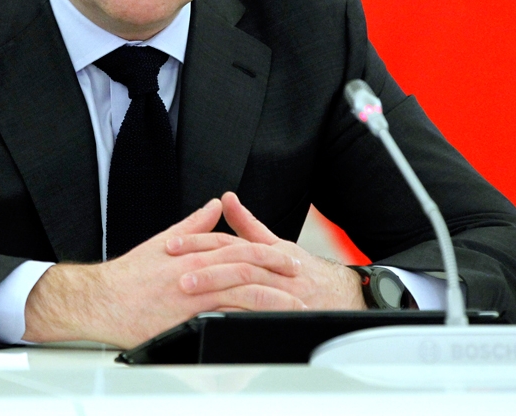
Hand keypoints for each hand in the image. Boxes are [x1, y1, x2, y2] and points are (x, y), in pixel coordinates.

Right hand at [22, 198, 307, 347]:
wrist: (101, 299)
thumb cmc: (128, 275)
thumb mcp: (163, 242)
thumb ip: (193, 224)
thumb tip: (215, 206)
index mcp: (193, 250)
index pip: (238, 246)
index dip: (266, 250)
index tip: (285, 256)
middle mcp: (196, 268)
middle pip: (246, 265)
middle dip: (276, 270)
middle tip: (299, 276)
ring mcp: (193, 293)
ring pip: (241, 290)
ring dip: (271, 297)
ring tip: (293, 303)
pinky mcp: (186, 316)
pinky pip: (223, 316)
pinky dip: (246, 319)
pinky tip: (262, 324)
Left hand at [165, 191, 364, 311]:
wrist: (343, 298)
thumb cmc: (305, 271)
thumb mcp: (276, 244)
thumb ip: (248, 224)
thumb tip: (226, 198)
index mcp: (269, 250)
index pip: (228, 242)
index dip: (199, 241)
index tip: (171, 245)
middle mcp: (276, 269)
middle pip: (237, 262)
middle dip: (205, 266)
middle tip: (175, 272)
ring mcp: (283, 294)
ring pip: (248, 288)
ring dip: (217, 290)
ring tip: (189, 293)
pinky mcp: (286, 317)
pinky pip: (259, 317)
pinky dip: (237, 317)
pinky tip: (216, 318)